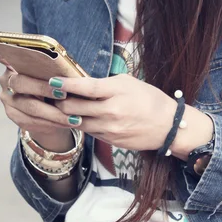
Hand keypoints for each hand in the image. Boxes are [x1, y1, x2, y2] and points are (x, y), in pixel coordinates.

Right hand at [0, 45, 72, 151]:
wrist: (50, 113)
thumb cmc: (53, 87)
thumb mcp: (54, 75)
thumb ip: (51, 68)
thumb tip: (63, 65)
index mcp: (14, 63)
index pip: (0, 54)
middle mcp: (6, 80)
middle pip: (21, 83)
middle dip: (43, 88)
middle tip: (64, 94)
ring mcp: (7, 99)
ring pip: (30, 107)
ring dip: (54, 113)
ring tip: (74, 117)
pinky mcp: (13, 116)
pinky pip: (32, 121)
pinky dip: (52, 123)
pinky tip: (67, 123)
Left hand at [52, 73, 212, 154]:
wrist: (168, 126)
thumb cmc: (150, 100)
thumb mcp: (129, 83)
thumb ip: (105, 83)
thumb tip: (82, 83)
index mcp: (117, 92)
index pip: (85, 88)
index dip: (66, 85)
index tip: (52, 81)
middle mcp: (111, 111)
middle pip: (75, 108)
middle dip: (61, 102)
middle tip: (54, 96)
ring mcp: (110, 128)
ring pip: (78, 122)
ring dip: (68, 115)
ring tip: (63, 107)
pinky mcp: (110, 140)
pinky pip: (89, 132)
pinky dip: (83, 124)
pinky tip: (81, 118)